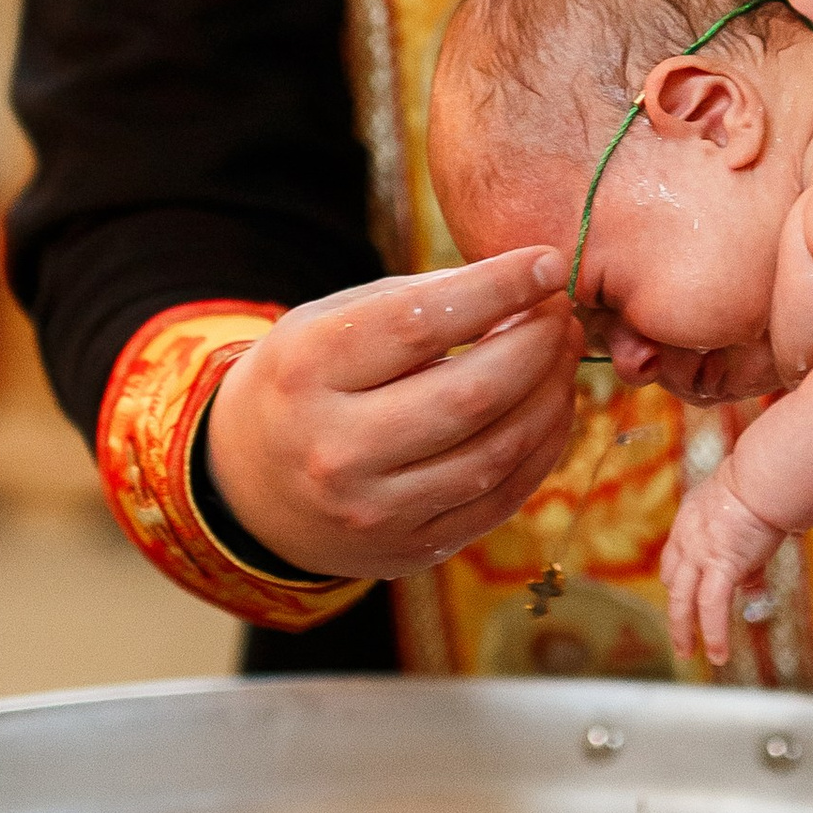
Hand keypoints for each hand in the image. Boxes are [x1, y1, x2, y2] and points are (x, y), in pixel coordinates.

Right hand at [204, 250, 581, 580]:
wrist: (250, 488)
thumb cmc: (305, 382)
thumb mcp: (328, 322)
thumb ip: (419, 299)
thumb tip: (523, 284)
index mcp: (306, 370)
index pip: (418, 322)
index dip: (497, 288)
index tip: (546, 263)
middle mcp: (335, 447)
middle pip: (470, 393)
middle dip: (536, 345)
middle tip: (561, 312)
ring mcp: (373, 510)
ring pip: (495, 452)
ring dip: (550, 396)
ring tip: (562, 354)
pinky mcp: (409, 550)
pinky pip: (500, 499)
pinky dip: (541, 448)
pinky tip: (550, 408)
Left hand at [661, 466, 782, 669]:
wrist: (766, 476)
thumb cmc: (767, 483)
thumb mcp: (749, 513)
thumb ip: (749, 547)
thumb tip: (755, 583)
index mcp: (692, 516)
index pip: (678, 554)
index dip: (684, 576)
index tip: (694, 592)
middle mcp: (688, 535)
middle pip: (672, 579)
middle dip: (676, 608)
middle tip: (680, 631)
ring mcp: (699, 551)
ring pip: (682, 600)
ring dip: (683, 630)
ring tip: (688, 653)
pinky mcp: (720, 565)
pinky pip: (711, 608)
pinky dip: (714, 634)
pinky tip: (718, 655)